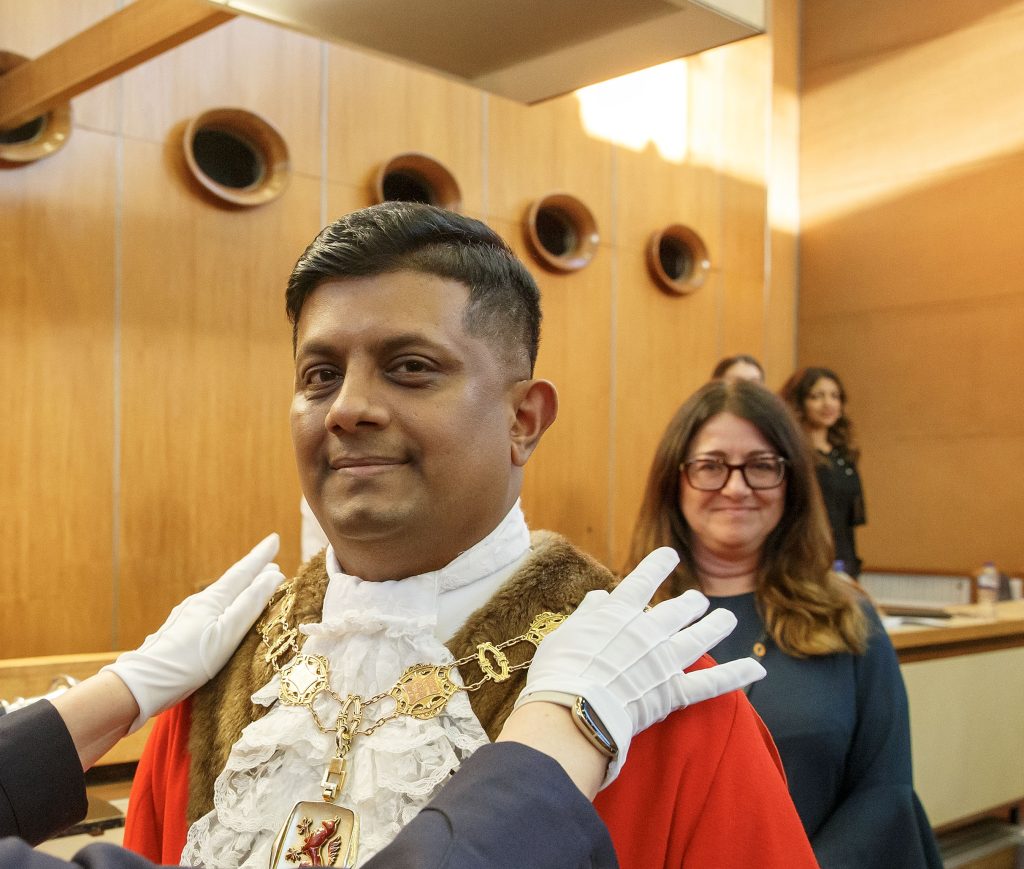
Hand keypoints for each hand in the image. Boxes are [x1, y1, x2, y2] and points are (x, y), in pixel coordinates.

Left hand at [103, 534, 283, 731]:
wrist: (143, 683)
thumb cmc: (189, 661)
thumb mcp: (227, 633)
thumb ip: (250, 604)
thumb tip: (273, 575)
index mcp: (213, 600)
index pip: (243, 571)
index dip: (260, 556)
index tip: (275, 538)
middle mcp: (200, 602)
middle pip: (232, 581)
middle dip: (253, 570)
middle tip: (273, 561)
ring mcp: (188, 616)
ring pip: (221, 595)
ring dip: (241, 588)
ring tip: (254, 586)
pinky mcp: (181, 631)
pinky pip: (211, 608)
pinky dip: (227, 603)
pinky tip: (225, 612)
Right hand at [515, 547, 764, 786]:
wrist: (574, 710)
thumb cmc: (559, 672)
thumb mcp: (565, 633)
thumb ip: (587, 614)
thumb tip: (600, 596)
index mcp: (619, 612)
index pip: (644, 579)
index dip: (659, 565)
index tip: (671, 555)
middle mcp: (648, 629)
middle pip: (677, 609)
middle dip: (689, 603)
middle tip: (696, 601)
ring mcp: (666, 659)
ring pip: (700, 636)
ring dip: (716, 626)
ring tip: (726, 618)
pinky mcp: (676, 691)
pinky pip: (714, 682)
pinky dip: (737, 674)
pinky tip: (757, 666)